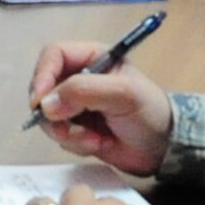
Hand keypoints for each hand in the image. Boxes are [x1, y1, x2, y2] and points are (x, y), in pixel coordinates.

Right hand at [27, 41, 172, 175]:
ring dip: (66, 132)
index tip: (39, 101)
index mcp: (92, 58)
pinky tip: (99, 144)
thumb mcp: (122, 94)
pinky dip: (75, 143)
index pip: (53, 55)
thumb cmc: (150, 112)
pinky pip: (60, 135)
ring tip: (92, 140)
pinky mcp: (77, 128)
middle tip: (64, 129)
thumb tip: (46, 104)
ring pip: (48, 116)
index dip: (42, 75)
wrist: (165, 149)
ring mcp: (76, 105)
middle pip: (44, 87)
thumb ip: (84, 91)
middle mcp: (79, 78)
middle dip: (52, 113)